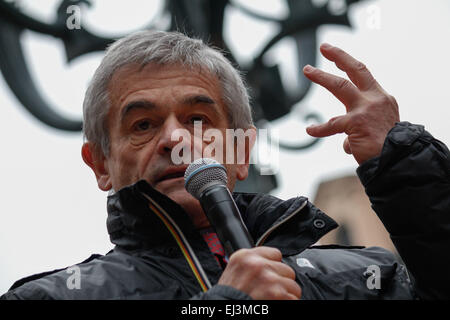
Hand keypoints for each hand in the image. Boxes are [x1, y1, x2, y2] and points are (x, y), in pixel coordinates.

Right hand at [218, 247, 300, 299]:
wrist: (224, 309)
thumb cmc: (227, 297)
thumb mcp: (233, 272)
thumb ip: (250, 264)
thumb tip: (268, 264)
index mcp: (244, 256)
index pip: (274, 254)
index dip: (273, 267)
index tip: (270, 274)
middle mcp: (257, 264)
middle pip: (286, 268)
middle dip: (280, 281)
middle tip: (269, 291)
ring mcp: (268, 278)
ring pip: (292, 284)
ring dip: (286, 294)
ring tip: (272, 299)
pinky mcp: (278, 293)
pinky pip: (294, 298)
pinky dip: (288, 303)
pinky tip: (275, 303)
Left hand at [303, 43, 399, 164]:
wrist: (397, 160)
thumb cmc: (386, 148)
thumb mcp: (377, 130)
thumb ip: (359, 130)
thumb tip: (346, 142)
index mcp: (382, 98)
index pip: (364, 75)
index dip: (348, 64)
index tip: (335, 57)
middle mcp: (375, 99)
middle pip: (355, 70)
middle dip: (339, 56)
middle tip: (324, 47)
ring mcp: (365, 109)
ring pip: (340, 86)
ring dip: (322, 77)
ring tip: (308, 70)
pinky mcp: (355, 123)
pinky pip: (330, 125)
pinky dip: (318, 128)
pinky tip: (309, 129)